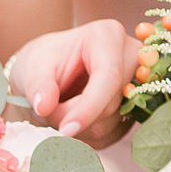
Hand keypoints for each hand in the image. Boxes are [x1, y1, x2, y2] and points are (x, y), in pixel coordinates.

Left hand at [10, 20, 139, 148]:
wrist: (50, 72)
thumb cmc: (44, 62)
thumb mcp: (34, 68)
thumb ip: (38, 86)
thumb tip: (44, 107)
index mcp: (108, 36)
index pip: (108, 77)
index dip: (88, 108)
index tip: (66, 130)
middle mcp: (132, 57)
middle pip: (110, 104)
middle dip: (75, 116)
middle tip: (48, 110)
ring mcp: (136, 84)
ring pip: (110, 123)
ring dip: (79, 128)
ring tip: (61, 110)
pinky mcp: (134, 109)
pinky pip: (111, 135)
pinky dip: (87, 135)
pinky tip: (75, 118)